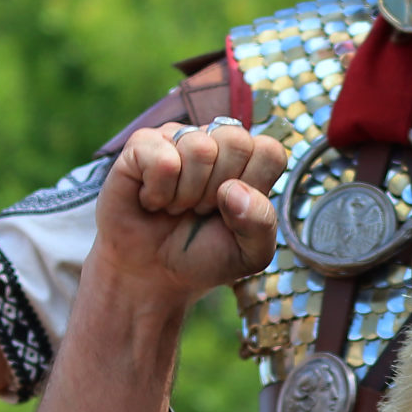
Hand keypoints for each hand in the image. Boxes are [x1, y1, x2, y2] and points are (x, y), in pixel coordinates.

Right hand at [91, 121, 286, 309]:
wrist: (153, 273)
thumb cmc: (205, 255)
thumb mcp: (250, 253)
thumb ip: (261, 223)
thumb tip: (235, 189)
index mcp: (249, 160)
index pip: (270, 151)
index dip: (253, 186)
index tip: (232, 210)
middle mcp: (215, 141)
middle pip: (237, 141)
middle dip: (219, 191)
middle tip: (202, 209)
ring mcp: (178, 138)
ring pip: (200, 148)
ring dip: (187, 194)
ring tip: (177, 207)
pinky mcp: (142, 144)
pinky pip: (161, 158)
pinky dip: (158, 193)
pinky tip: (153, 201)